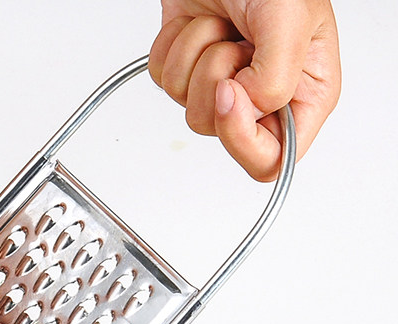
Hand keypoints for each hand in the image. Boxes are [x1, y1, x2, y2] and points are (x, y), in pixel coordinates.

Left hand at [149, 0, 341, 179]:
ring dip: (195, 58)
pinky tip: (199, 21)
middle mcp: (263, 95)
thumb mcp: (291, 19)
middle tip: (234, 43)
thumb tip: (246, 110)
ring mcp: (224, 84)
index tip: (230, 98)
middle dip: (217, 83)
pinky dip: (174, 47)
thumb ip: (276, 79)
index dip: (243, 140)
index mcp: (305, 94)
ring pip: (188, 110)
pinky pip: (164, 83)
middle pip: (223, 134)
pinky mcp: (189, 69)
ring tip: (221, 24)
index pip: (272, 160)